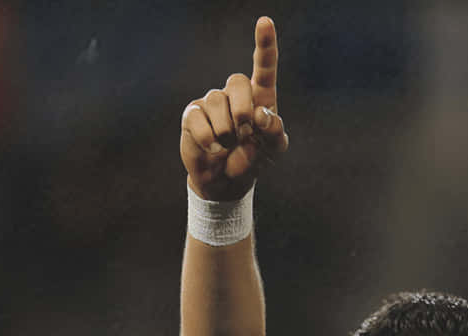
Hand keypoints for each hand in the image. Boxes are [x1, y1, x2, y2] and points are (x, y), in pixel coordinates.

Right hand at [180, 15, 289, 202]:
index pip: (264, 66)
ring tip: (227, 145)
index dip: (265, 44)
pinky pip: (198, 119)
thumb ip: (275, 131)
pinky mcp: (192, 115)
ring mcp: (211, 103)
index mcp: (260, 96)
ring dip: (226, 131)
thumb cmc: (253, 160)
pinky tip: (213, 147)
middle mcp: (235, 94)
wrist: (227, 182)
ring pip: (216, 102)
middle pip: (237, 82)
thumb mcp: (274, 149)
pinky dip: (209, 138)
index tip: (264, 22)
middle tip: (244, 132)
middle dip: (242, 110)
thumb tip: (260, 113)